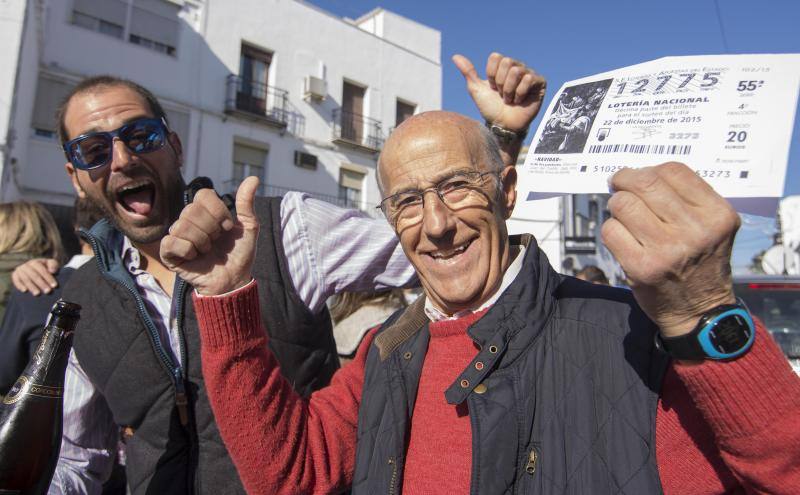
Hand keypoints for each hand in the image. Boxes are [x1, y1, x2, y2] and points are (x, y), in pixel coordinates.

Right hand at [11, 258, 59, 294]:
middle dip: (41, 284)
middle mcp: (26, 265)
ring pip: (26, 279)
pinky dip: (20, 285)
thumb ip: (53, 265)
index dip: (48, 278)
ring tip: (37, 294)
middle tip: (48, 291)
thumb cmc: (45, 267)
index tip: (54, 286)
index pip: (42, 270)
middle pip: (34, 275)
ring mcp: (20, 270)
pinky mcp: (15, 275)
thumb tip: (52, 271)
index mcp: (36, 262)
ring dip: (32, 287)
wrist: (34, 270)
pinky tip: (25, 291)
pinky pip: (16, 281)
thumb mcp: (51, 264)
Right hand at [161, 176, 259, 295]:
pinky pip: (172, 241)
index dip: (219, 212)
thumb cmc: (239, 254)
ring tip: (207, 251)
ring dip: (202, 241)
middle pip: (192, 210)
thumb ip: (246, 203)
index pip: (204, 194)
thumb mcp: (248, 227)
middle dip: (212, 229)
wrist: (234, 280)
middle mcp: (188, 220)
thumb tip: (254, 178)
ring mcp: (177, 235)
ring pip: (182, 225)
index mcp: (205, 211)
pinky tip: (195, 257)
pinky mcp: (169, 252)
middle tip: (216, 242)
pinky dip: (188, 250)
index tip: (228, 227)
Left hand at [452, 52, 545, 131]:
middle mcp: (517, 67)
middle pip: (507, 62)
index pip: (496, 57)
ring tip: (509, 100)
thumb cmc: (490, 108)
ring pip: (517, 71)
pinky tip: (520, 101)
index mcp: (503, 66)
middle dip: (500, 83)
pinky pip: (529, 78)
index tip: (492, 88)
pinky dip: (520, 93)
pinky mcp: (540, 83)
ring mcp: (529, 74)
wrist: (502, 125)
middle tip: (501, 95)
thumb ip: (468, 72)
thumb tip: (455, 56)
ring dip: (509, 90)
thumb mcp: (476, 89)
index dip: (491, 74)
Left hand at [602, 163, 738, 338]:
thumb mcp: (712, 227)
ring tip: (623, 214)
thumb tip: (640, 173)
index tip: (638, 176)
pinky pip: (610, 231)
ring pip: (623, 204)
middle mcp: (695, 231)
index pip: (674, 171)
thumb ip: (686, 199)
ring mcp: (667, 250)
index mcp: (716, 215)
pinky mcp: (641, 267)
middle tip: (618, 184)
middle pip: (645, 183)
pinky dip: (611, 229)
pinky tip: (622, 237)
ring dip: (616, 205)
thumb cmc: (700, 263)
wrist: (699, 312)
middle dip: (624, 180)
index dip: (649, 169)